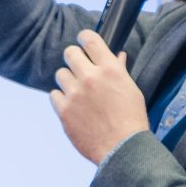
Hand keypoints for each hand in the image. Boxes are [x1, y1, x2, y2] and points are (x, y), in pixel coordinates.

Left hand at [49, 30, 149, 164]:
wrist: (123, 148)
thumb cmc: (131, 120)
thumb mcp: (132, 90)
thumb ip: (119, 70)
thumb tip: (117, 56)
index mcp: (110, 69)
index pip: (90, 39)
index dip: (84, 38)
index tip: (83, 41)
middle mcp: (90, 78)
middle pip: (70, 53)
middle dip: (74, 58)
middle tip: (79, 68)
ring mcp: (75, 94)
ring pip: (60, 73)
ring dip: (68, 80)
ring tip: (78, 92)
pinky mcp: (64, 110)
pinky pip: (54, 94)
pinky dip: (61, 99)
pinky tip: (72, 106)